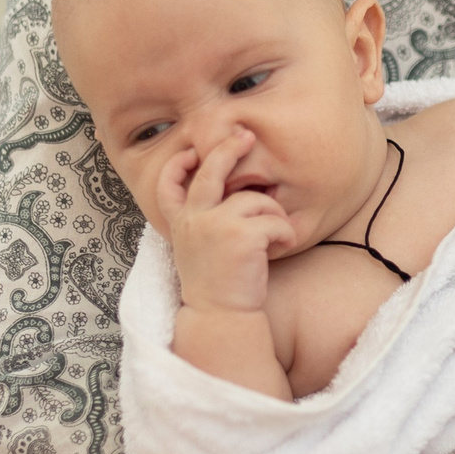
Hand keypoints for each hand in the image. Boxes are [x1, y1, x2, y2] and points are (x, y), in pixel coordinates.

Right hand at [157, 128, 293, 314]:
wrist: (220, 316)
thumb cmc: (217, 286)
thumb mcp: (196, 249)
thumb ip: (200, 222)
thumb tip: (225, 195)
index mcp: (181, 222)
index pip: (168, 184)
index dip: (177, 165)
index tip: (190, 154)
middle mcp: (194, 218)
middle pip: (211, 170)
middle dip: (230, 148)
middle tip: (247, 136)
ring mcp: (215, 224)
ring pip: (256, 200)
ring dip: (274, 217)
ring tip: (276, 238)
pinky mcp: (240, 235)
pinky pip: (275, 220)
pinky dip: (286, 233)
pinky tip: (282, 247)